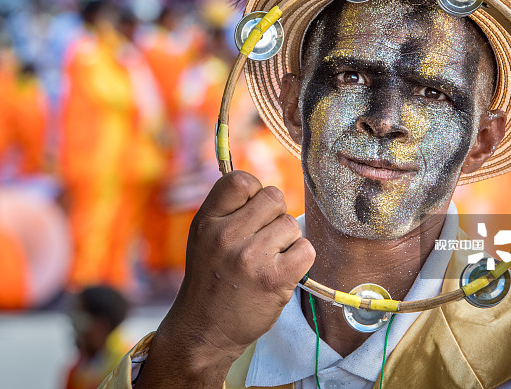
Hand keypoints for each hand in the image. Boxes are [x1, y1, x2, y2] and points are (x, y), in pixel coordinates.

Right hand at [136, 171, 314, 387]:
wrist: (204, 330)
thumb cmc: (210, 279)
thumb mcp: (204, 236)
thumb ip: (228, 209)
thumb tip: (262, 187)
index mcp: (206, 221)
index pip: (240, 179)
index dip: (253, 191)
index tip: (251, 211)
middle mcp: (226, 236)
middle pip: (273, 197)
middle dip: (274, 216)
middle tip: (262, 240)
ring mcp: (250, 258)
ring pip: (290, 224)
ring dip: (287, 241)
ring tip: (268, 259)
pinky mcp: (274, 279)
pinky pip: (306, 249)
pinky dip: (300, 259)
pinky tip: (282, 271)